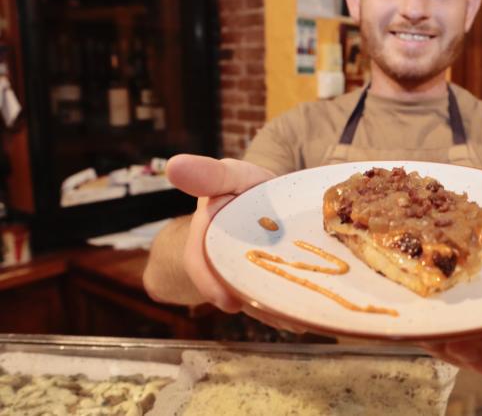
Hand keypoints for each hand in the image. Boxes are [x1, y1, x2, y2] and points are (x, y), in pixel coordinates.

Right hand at [166, 155, 308, 331]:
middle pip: (229, 287)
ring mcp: (241, 275)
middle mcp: (219, 260)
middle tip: (279, 318)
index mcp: (204, 234)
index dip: (208, 280)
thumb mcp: (228, 176)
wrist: (261, 202)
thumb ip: (208, 174)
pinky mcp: (262, 283)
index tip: (226, 302)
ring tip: (296, 322)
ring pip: (252, 299)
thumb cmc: (242, 188)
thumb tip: (174, 166)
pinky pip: (269, 301)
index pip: (197, 260)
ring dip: (272, 313)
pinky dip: (283, 309)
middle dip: (250, 305)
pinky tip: (302, 317)